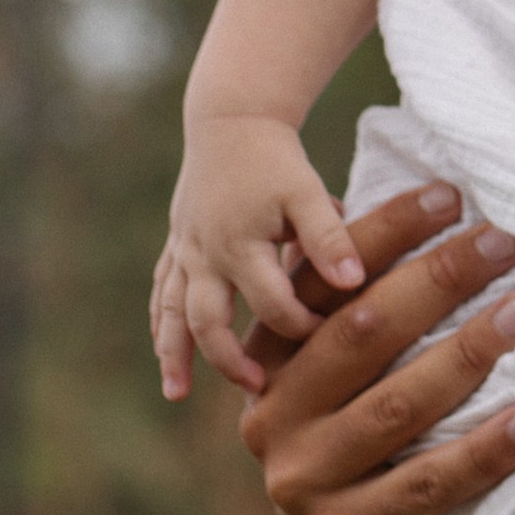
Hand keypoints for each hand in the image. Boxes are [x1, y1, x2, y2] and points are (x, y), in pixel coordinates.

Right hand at [154, 111, 367, 396]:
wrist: (232, 121)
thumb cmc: (276, 160)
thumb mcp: (308, 192)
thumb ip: (328, 237)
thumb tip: (353, 284)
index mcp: (240, 245)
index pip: (269, 304)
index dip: (299, 325)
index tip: (327, 338)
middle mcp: (205, 255)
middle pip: (207, 321)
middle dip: (228, 359)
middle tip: (257, 389)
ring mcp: (185, 252)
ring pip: (172, 312)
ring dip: (173, 353)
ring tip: (176, 393)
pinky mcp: (177, 246)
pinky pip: (161, 292)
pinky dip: (162, 325)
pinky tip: (166, 354)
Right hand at [234, 184, 514, 514]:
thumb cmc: (388, 454)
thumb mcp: (365, 383)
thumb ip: (379, 315)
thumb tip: (452, 212)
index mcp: (272, 365)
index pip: (325, 282)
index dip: (386, 231)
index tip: (452, 192)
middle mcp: (272, 419)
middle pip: (360, 333)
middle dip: (436, 278)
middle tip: (502, 240)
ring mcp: (302, 482)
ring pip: (394, 405)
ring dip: (465, 353)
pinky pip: (427, 482)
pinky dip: (485, 449)